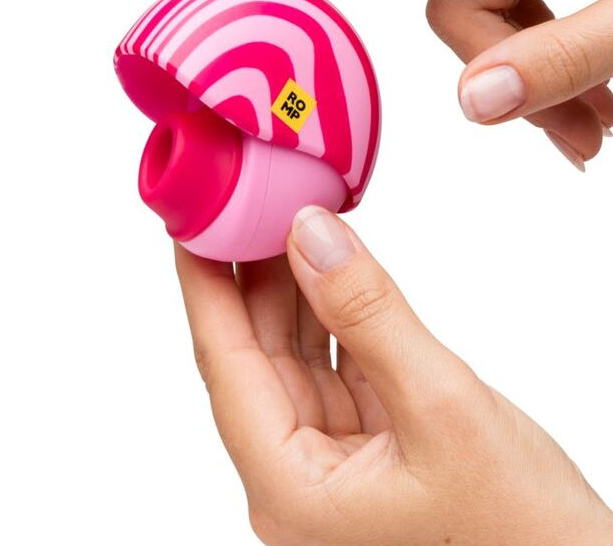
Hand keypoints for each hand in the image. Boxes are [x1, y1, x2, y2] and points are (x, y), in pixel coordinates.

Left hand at [175, 207, 612, 545]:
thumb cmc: (524, 535)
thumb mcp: (442, 408)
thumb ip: (367, 314)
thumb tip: (307, 233)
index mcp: (288, 486)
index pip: (224, 363)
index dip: (203, 284)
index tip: (189, 221)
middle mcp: (296, 478)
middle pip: (253, 355)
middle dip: (247, 274)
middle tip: (240, 201)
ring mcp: (330, 465)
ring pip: (292, 356)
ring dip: (290, 289)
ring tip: (280, 218)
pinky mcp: (367, 449)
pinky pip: (333, 366)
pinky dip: (332, 314)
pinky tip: (329, 268)